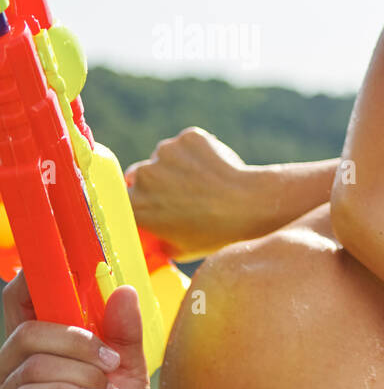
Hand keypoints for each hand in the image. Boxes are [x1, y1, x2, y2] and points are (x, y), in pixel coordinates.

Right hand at [0, 275, 152, 388]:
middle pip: (30, 330)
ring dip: (79, 374)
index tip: (48, 266)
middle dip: (77, 339)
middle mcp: (15, 373)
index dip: (29, 282)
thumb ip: (123, 337)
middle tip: (110, 362)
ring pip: (32, 363)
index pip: (22, 307)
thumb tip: (121, 289)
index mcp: (42, 353)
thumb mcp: (128, 378)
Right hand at [126, 127, 257, 259]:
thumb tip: (151, 244)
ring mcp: (166, 152)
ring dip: (180, 165)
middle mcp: (144, 175)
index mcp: (136, 205)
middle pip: (144, 174)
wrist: (249, 205)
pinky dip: (200, 151)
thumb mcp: (180, 251)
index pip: (128, 197)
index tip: (158, 203)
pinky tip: (216, 168)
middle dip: (160, 181)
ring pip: (167, 156)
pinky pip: (189, 144)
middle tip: (187, 193)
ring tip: (206, 183)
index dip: (144, 199)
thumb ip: (157, 243)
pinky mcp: (188, 137)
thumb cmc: (216, 233)